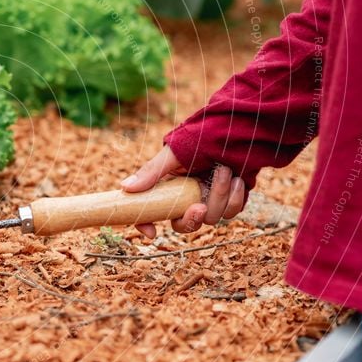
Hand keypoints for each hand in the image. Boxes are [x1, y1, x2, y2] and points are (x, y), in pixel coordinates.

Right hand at [120, 146, 245, 238]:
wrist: (237, 128)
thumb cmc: (201, 135)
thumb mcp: (173, 153)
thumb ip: (151, 172)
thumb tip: (124, 187)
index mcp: (168, 186)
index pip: (151, 211)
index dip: (145, 224)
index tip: (151, 233)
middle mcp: (187, 196)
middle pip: (183, 224)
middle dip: (192, 219)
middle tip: (199, 206)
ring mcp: (208, 199)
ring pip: (210, 217)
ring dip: (219, 195)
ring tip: (224, 171)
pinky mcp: (229, 200)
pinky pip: (231, 212)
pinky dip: (235, 197)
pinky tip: (237, 179)